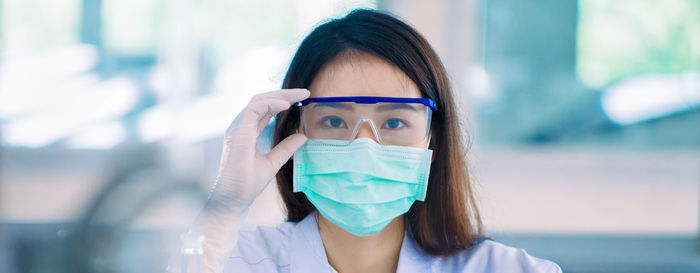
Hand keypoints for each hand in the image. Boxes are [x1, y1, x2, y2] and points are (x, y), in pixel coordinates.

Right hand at [209, 88, 309, 209]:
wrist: (235, 198)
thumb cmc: (248, 184)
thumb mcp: (274, 162)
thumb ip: (286, 148)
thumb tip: (303, 136)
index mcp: (247, 132)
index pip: (266, 109)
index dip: (284, 102)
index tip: (303, 100)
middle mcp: (241, 126)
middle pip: (263, 100)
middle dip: (285, 94)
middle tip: (305, 93)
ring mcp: (238, 127)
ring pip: (259, 100)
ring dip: (281, 95)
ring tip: (300, 95)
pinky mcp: (238, 130)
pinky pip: (255, 108)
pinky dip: (271, 103)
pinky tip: (287, 105)